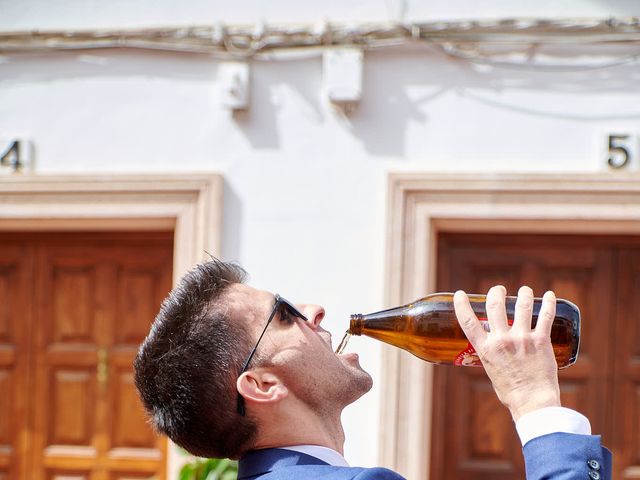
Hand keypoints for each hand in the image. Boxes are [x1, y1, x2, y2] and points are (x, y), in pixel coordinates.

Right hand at [454, 285, 560, 421]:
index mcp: (485, 349)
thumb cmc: (511, 392)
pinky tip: (551, 295)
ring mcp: (522, 339)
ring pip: (522, 306)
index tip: (460, 294)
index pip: (468, 321)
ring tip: (525, 290)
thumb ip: (491, 355)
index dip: (462, 305)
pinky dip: (549, 303)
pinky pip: (546, 316)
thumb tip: (493, 348)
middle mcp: (502, 340)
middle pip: (495, 305)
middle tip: (499, 290)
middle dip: (496, 292)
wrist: (533, 403)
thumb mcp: (491, 371)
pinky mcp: (541, 341)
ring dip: (524, 294)